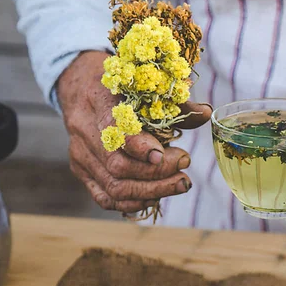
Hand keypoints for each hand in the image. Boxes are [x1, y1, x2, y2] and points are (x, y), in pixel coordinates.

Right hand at [57, 51, 211, 212]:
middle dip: (157, 173)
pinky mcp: (82, 171)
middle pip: (118, 166)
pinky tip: (156, 196)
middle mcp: (85, 131)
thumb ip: (177, 102)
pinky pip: (105, 198)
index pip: (115, 131)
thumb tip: (206, 114)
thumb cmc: (120, 85)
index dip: (140, 148)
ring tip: (180, 183)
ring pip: (114, 187)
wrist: (79, 86)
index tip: (165, 154)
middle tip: (184, 164)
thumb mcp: (146, 82)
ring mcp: (81, 155)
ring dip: (153, 191)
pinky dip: (134, 203)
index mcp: (99, 101)